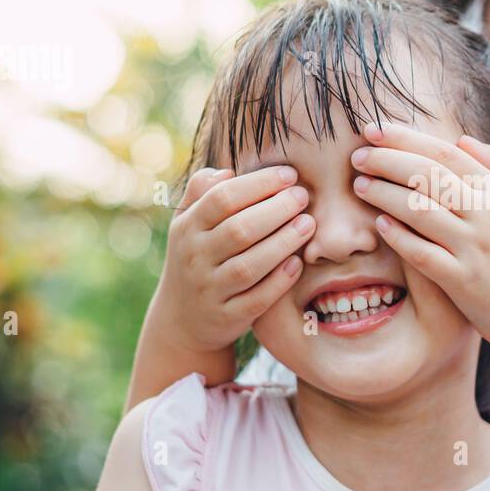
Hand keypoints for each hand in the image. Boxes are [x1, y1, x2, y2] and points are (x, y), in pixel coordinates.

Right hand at [149, 165, 313, 354]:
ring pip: (248, 266)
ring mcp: (210, 290)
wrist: (181, 318)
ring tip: (308, 224)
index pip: (222, 198)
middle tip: (303, 197)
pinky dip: (278, 282)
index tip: (290, 174)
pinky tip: (298, 263)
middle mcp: (195, 258)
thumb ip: (202, 191)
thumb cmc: (197, 256)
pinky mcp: (227, 317)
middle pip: (239, 230)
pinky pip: (255, 300)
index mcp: (187, 227)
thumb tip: (228, 171)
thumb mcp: (188, 223)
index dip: (259, 183)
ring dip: (283, 243)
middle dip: (276, 210)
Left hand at [350, 121, 489, 349]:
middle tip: (357, 157)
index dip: (408, 139)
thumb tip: (462, 140)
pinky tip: (379, 225)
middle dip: (387, 161)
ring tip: (361, 185)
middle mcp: (488, 216)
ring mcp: (475, 249)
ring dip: (384, 194)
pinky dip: (398, 237)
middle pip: (429, 176)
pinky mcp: (463, 280)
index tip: (375, 130)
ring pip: (421, 210)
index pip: (447, 154)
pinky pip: (423, 254)